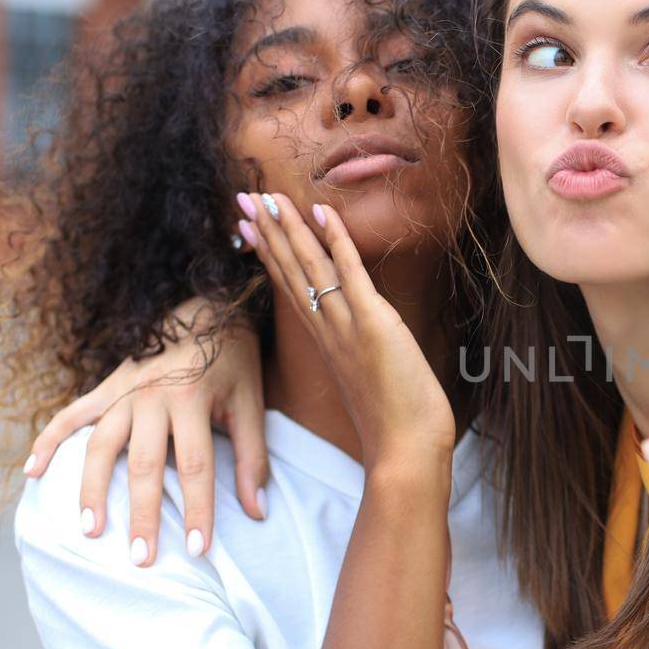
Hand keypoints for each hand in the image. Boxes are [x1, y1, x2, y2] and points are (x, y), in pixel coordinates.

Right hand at [23, 296, 268, 564]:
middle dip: (140, 514)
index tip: (196, 549)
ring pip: (99, 446)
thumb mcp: (251, 403)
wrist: (205, 307)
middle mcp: (150, 397)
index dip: (197, 510)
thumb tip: (257, 511)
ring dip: (90, 489)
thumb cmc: (233, 361)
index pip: (195, 467)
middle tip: (140, 558)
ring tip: (90, 530)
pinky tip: (31, 473)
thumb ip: (253, 456)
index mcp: (190, 400)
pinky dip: (46, 442)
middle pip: (142, 465)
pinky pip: (70, 415)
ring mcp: (122, 391)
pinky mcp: (105, 386)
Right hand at [238, 192, 453, 465]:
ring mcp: (346, 327)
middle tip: (244, 197)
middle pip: (290, 272)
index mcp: (326, 343)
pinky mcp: (373, 325)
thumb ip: (362, 357)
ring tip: (270, 196)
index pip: (291, 288)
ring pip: (310, 268)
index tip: (249, 227)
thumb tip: (365, 345)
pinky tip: (323, 212)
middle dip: (267, 231)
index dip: (270, 254)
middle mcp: (328, 332)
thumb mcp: (373, 383)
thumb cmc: (396, 427)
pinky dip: (337, 241)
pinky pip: (351, 274)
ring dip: (290, 228)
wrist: (405, 453)